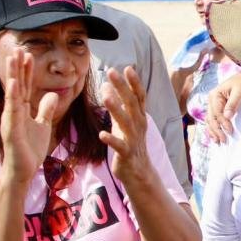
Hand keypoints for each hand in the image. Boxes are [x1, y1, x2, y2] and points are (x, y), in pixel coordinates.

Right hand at [0, 49, 57, 183]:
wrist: (23, 170)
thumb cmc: (29, 149)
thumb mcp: (43, 125)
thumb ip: (45, 109)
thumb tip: (52, 94)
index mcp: (21, 109)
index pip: (24, 86)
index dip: (26, 70)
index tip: (29, 53)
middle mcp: (13, 111)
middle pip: (17, 85)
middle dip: (18, 67)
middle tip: (18, 47)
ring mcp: (11, 119)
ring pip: (13, 93)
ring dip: (13, 75)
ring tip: (14, 59)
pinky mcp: (11, 129)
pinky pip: (12, 110)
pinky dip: (13, 96)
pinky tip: (15, 83)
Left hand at [99, 66, 151, 186]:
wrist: (138, 171)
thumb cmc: (130, 143)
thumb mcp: (124, 121)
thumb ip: (117, 104)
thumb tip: (106, 84)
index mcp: (139, 117)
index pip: (138, 96)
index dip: (134, 82)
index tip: (127, 68)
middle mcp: (139, 125)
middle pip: (131, 104)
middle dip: (122, 88)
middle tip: (112, 72)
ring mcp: (133, 139)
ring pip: (126, 122)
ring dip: (116, 109)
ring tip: (106, 97)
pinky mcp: (126, 154)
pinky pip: (119, 146)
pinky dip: (111, 140)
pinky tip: (102, 134)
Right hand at [205, 71, 240, 142]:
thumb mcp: (240, 91)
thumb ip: (233, 103)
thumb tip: (227, 116)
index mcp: (215, 95)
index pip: (216, 112)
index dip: (222, 123)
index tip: (230, 131)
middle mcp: (212, 100)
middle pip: (211, 118)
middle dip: (217, 130)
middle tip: (224, 140)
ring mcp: (213, 105)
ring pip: (210, 121)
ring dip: (213, 132)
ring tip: (218, 142)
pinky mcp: (218, 109)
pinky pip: (213, 120)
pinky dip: (213, 129)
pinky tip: (215, 137)